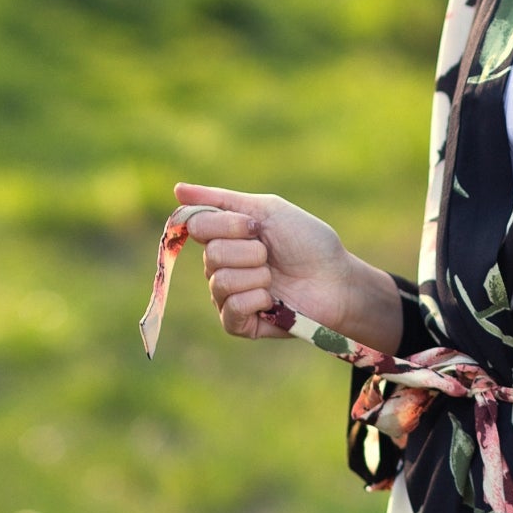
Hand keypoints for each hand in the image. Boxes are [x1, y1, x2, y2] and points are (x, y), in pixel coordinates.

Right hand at [173, 181, 355, 342]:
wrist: (336, 279)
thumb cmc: (308, 242)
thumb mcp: (267, 210)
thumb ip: (221, 200)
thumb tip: (176, 189)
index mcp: (224, 237)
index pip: (197, 226)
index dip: (228, 225)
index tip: (256, 226)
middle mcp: (220, 266)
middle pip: (211, 254)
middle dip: (250, 252)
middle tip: (271, 255)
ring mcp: (227, 296)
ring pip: (219, 282)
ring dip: (257, 275)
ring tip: (275, 278)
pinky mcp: (239, 323)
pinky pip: (230, 310)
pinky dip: (256, 299)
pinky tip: (273, 299)